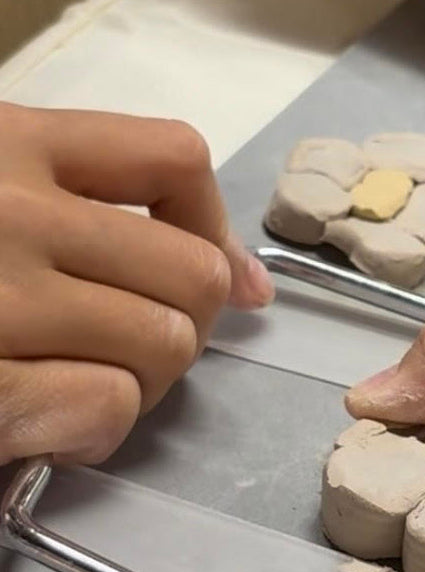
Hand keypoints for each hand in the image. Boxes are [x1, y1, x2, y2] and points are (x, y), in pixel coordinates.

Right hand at [0, 102, 272, 465]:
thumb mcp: (0, 199)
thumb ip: (104, 213)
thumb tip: (252, 285)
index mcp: (9, 145)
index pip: (174, 156)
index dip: (215, 229)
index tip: (226, 280)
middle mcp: (6, 209)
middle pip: (192, 273)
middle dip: (181, 326)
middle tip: (126, 349)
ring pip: (164, 343)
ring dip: (142, 381)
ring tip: (80, 381)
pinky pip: (111, 402)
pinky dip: (96, 427)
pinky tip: (52, 423)